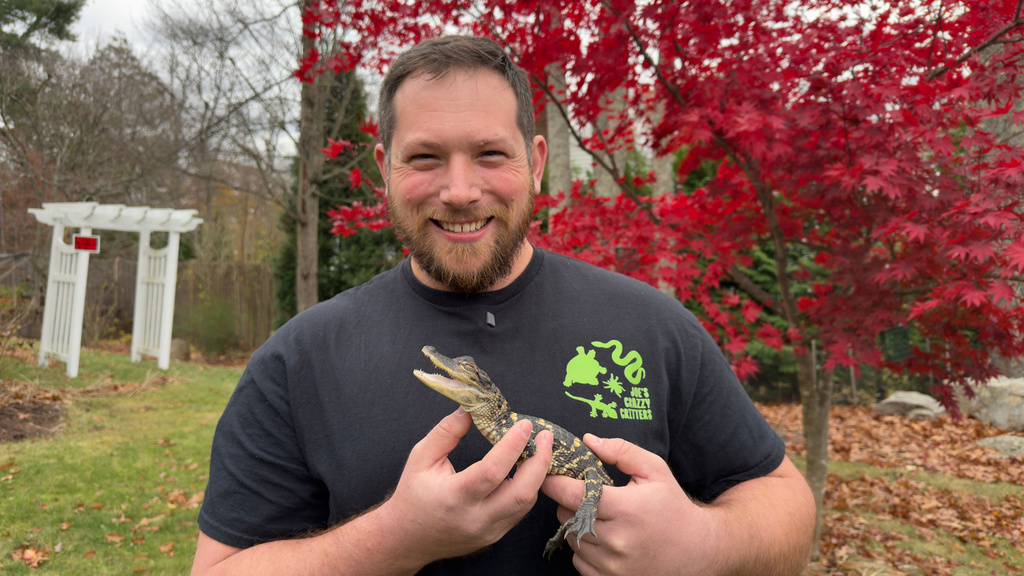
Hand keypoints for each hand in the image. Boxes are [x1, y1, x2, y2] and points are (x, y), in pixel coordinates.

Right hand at [377, 408, 553, 566]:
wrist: (406, 538)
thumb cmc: (412, 495)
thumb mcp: (421, 457)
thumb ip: (447, 432)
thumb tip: (470, 409)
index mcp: (454, 497)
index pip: (492, 471)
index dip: (512, 446)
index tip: (524, 425)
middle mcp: (474, 518)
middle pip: (521, 493)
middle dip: (540, 462)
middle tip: (545, 436)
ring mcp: (487, 531)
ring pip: (525, 503)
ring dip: (537, 474)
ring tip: (540, 449)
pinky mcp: (495, 536)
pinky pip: (519, 512)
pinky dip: (527, 489)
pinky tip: (526, 470)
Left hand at [541, 434, 713, 575]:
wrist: (696, 549)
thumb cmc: (672, 506)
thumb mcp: (654, 470)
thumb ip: (621, 451)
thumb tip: (588, 441)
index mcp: (627, 508)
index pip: (573, 495)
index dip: (555, 482)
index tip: (549, 474)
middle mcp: (618, 539)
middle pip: (567, 516)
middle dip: (567, 502)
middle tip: (582, 494)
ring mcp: (614, 564)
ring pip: (572, 539)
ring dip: (575, 524)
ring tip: (596, 515)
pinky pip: (579, 561)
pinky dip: (584, 549)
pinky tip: (602, 538)